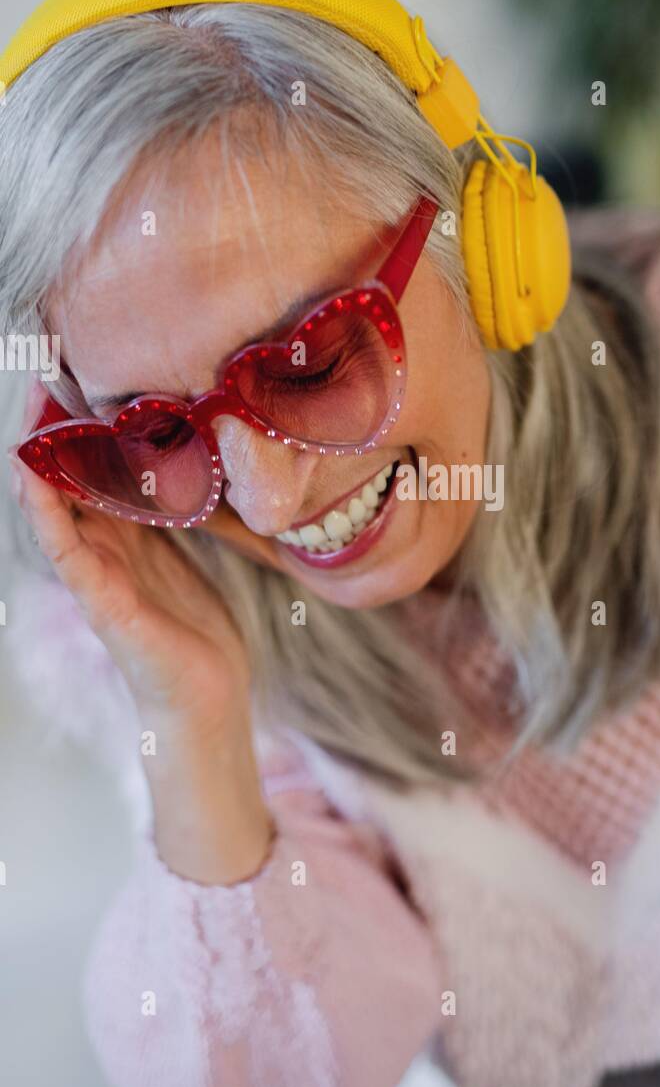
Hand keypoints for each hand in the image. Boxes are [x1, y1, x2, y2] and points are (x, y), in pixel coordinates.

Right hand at [8, 378, 273, 883]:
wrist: (208, 699)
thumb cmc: (195, 629)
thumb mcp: (183, 557)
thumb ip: (168, 517)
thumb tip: (176, 464)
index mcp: (124, 543)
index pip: (90, 479)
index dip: (77, 436)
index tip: (67, 387)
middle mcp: (104, 558)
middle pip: (68, 490)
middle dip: (53, 443)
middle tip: (40, 387)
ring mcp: (100, 584)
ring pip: (59, 518)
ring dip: (39, 475)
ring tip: (23, 430)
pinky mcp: (108, 610)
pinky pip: (72, 558)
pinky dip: (51, 522)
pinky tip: (36, 489)